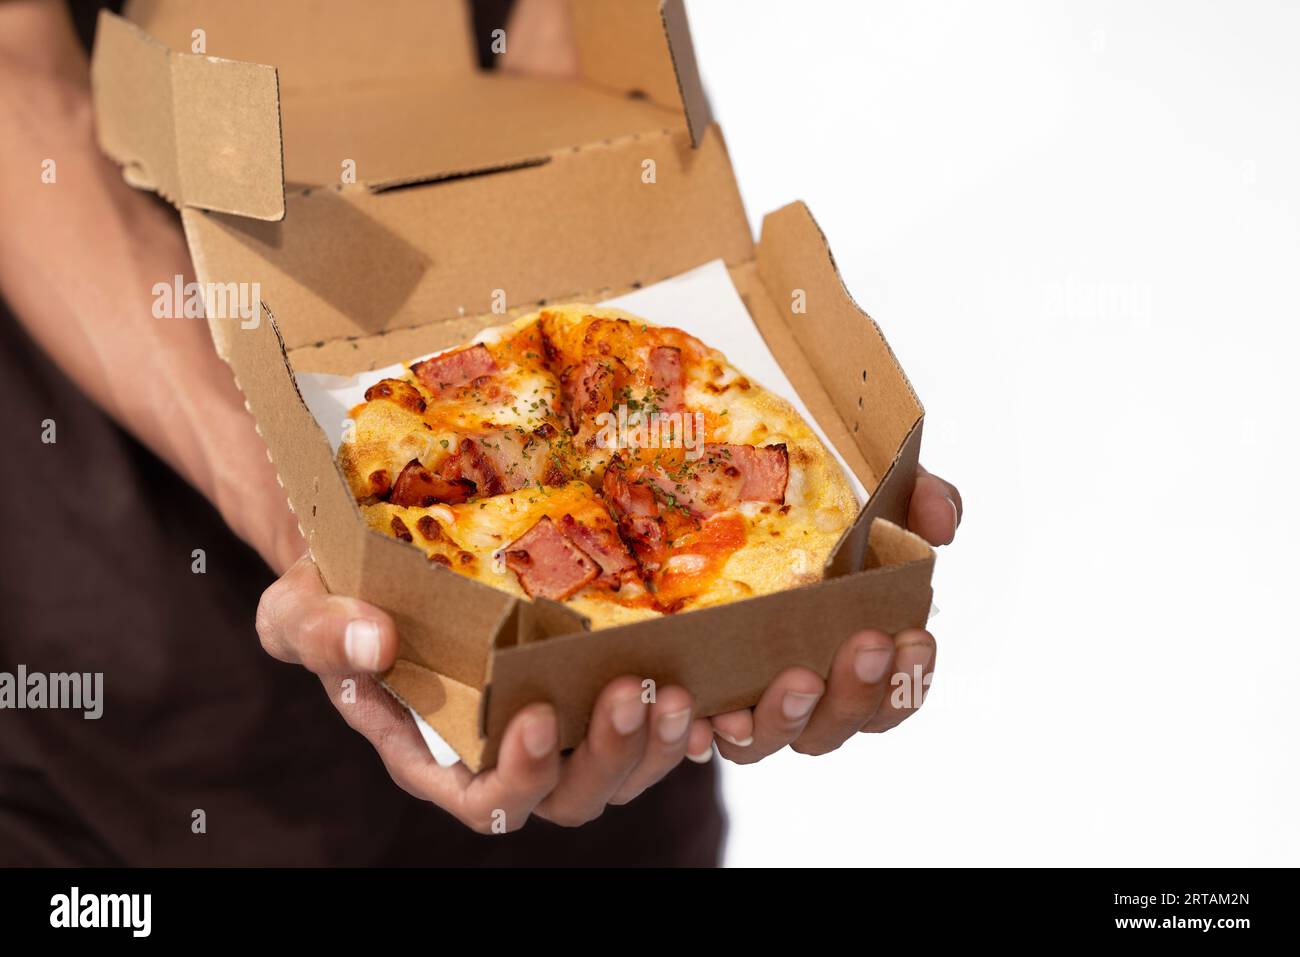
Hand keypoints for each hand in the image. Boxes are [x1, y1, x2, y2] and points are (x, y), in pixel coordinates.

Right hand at [255, 554, 715, 831]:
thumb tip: (371, 640)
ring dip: (654, 744)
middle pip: (567, 797)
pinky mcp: (584, 687)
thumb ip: (318, 631)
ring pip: (617, 772)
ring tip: (673, 688)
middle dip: (605, 757)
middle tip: (630, 692)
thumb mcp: (297, 609)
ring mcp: (550, 722)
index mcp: (433, 753)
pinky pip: (642, 728)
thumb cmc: (330, 597)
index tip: (536, 717)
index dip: (516, 777)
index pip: (483, 798)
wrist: (374, 561)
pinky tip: (697, 682)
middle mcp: (499, 751)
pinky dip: (674, 721)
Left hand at [707, 465, 961, 761]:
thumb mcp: (873, 490)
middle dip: (858, 692)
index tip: (915, 637)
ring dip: (788, 715)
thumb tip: (942, 526)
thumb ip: (921, 499)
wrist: (708, 495)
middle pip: (834, 727)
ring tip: (799, 676)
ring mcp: (739, 698)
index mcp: (848, 658)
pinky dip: (704, 733)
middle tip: (868, 642)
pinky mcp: (689, 693)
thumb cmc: (808, 506)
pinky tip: (713, 714)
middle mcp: (798, 691)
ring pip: (766, 739)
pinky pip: (694, 732)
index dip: (908, 682)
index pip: (890, 699)